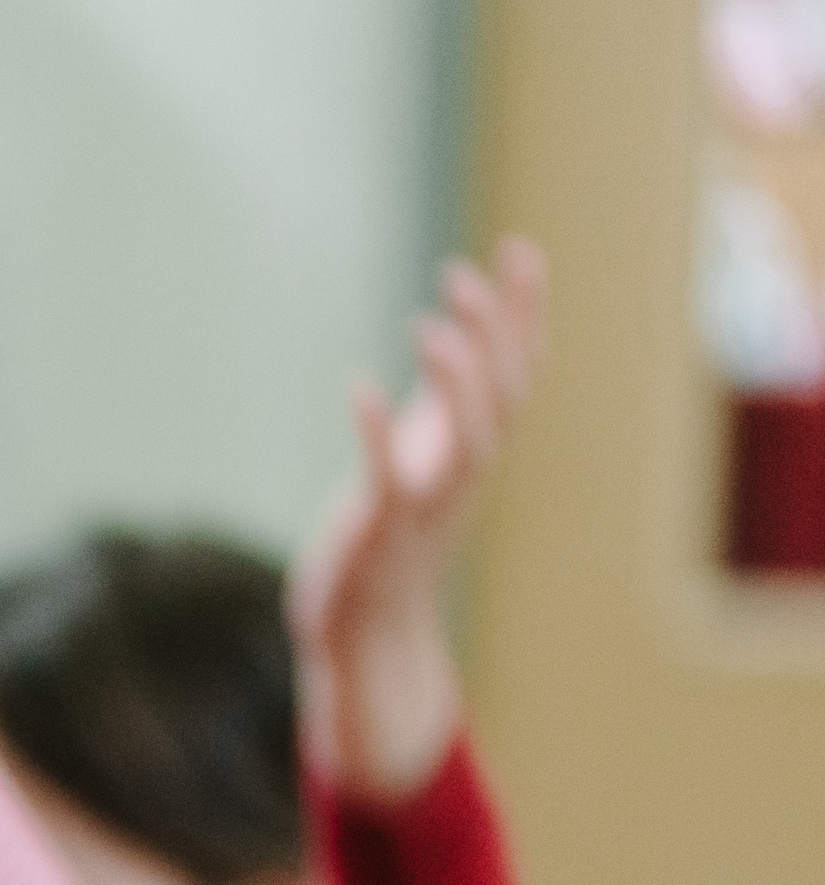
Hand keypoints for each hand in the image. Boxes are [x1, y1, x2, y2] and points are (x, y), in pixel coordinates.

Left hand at [290, 239, 542, 803]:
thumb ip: (443, 405)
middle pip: (501, 395)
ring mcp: (426, 506)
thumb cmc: (391, 542)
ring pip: (466, 438)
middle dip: (494, 335)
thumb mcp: (424, 458)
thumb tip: (458, 339)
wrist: (369, 635)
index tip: (521, 248)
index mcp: (472, 454)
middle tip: (466, 274)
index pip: (516, 372)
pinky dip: (376, 434)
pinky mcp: (378, 534)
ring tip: (430, 321)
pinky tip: (360, 387)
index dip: (524, 314)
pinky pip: (387, 481)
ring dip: (455, 379)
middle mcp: (462, 476)